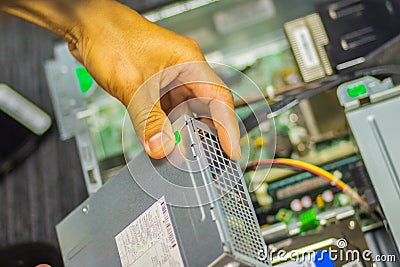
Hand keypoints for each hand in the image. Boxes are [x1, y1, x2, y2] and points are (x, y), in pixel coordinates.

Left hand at [0, 0, 240, 159]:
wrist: (87, 27)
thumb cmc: (110, 37)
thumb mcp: (132, 84)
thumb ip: (148, 120)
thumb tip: (161, 146)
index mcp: (189, 62)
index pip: (218, 98)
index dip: (228, 127)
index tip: (231, 150)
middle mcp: (183, 71)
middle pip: (206, 107)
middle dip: (208, 133)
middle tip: (211, 159)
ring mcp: (169, 80)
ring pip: (186, 112)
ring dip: (186, 132)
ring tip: (188, 155)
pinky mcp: (155, 88)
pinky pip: (168, 112)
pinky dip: (168, 128)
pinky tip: (166, 141)